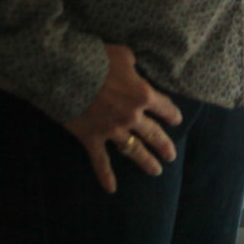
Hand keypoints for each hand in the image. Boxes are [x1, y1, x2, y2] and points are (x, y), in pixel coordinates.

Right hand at [63, 43, 182, 192]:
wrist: (66, 72)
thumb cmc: (96, 59)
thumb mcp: (122, 55)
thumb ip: (133, 65)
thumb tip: (134, 68)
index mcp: (142, 94)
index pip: (164, 107)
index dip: (172, 114)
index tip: (176, 120)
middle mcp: (131, 116)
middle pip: (153, 134)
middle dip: (164, 145)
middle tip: (171, 155)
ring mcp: (112, 130)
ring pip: (134, 150)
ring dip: (146, 161)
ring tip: (156, 171)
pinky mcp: (92, 138)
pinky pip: (101, 162)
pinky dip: (106, 176)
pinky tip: (111, 189)